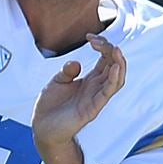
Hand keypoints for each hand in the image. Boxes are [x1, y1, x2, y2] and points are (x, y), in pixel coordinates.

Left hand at [32, 34, 125, 163]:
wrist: (43, 127)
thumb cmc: (51, 105)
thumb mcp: (57, 82)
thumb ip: (67, 72)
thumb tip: (77, 62)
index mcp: (89, 81)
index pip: (105, 61)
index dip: (102, 46)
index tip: (90, 36)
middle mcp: (96, 88)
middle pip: (113, 67)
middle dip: (111, 51)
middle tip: (98, 40)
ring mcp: (96, 99)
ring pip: (116, 81)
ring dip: (119, 65)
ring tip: (116, 50)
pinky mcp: (92, 109)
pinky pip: (107, 94)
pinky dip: (113, 80)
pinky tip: (114, 68)